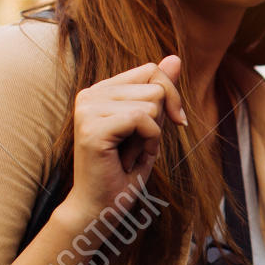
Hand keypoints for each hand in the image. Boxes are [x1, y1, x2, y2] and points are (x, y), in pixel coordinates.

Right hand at [64, 55, 186, 222]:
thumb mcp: (151, 126)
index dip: (171, 95)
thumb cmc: (125, 170)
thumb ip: (160, 91)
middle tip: (138, 146)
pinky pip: (142, 119)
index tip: (176, 120)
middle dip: (161, 120)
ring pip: (151, 103)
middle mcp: (90, 94)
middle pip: (155, 86)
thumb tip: (176, 57)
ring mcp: (88, 109)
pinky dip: (148, 141)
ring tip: (131, 152)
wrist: (101, 207)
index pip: (150, 69)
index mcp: (101, 90)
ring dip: (152, 135)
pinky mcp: (92, 128)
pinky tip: (131, 157)